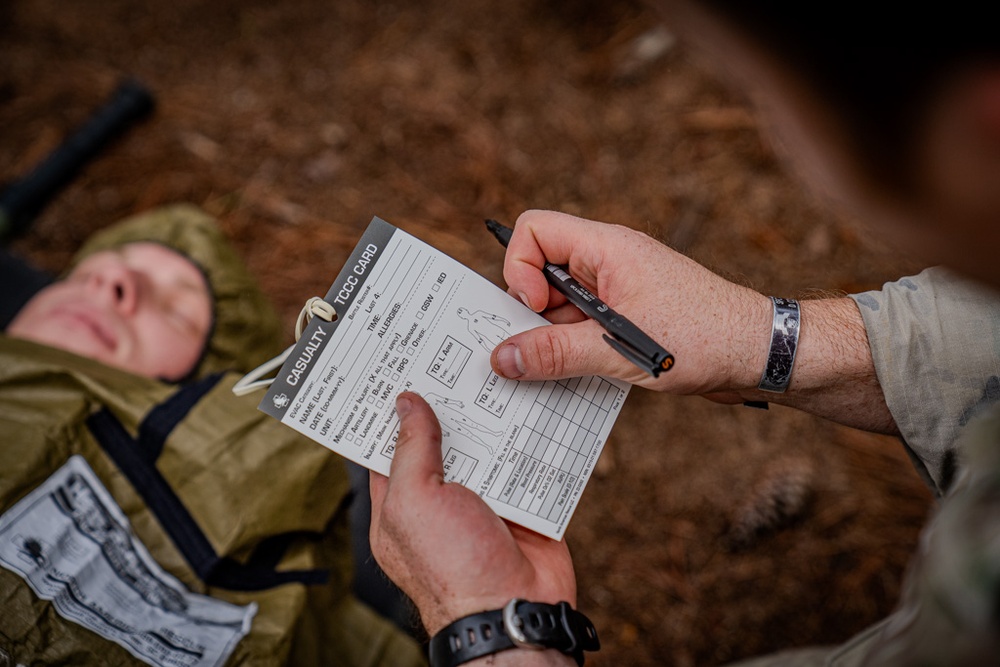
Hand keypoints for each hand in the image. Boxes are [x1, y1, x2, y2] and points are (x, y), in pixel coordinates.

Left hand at [369, 392, 576, 635]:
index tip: (396, 370)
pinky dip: (526, 438)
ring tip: (492, 369)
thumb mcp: (414, 502)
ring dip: (490, 417)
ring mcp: (481, 500)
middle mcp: (439, 500)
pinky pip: (522, 460)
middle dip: (447, 405)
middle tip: (451, 357)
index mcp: (400, 504)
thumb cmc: (453, 570)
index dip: (390, 411)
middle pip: (441, 440)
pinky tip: (528, 403)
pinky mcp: (519, 503)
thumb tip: (406, 403)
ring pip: (483, 445)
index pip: (386, 448)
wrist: (515, 608)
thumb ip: (411, 450)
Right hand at [491, 210, 896, 432]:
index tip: (533, 308)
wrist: (761, 354)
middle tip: (544, 350)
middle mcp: (609, 263)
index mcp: (607, 248)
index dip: (519, 268)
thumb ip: (555, 353)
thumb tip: (502, 359)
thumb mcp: (618, 350)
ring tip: (579, 368)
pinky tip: (590, 376)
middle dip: (534, 314)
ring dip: (557, 339)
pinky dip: (577, 350)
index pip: (535, 231)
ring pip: (561, 306)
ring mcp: (619, 290)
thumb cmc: (702, 339)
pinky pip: (584, 326)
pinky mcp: (629, 316)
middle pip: (541, 272)